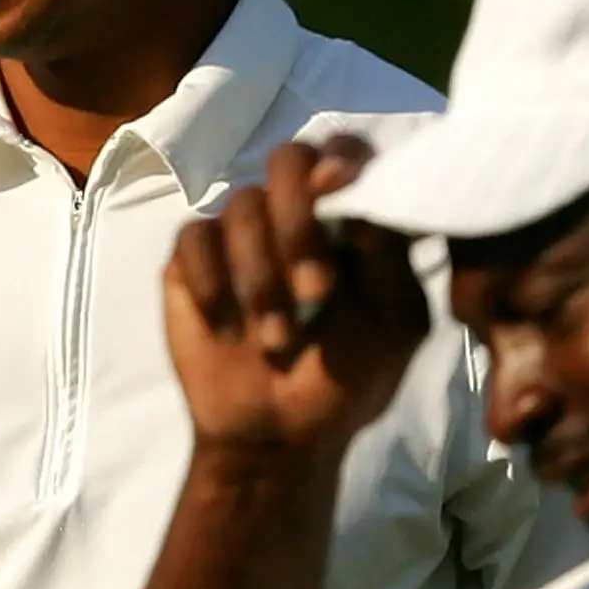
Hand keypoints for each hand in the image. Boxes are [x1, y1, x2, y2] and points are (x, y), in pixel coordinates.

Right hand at [165, 137, 432, 462]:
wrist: (280, 435)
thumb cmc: (346, 377)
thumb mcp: (394, 326)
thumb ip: (390, 261)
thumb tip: (361, 201)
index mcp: (350, 219)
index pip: (346, 154)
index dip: (342, 158)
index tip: (337, 186)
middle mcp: (294, 213)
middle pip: (288, 158)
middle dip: (300, 218)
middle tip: (316, 288)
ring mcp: (242, 233)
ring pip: (242, 206)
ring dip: (263, 277)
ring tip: (280, 339)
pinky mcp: (194, 260)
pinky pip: (194, 237)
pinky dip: (213, 281)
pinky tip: (228, 324)